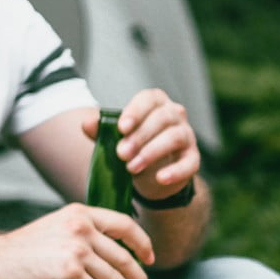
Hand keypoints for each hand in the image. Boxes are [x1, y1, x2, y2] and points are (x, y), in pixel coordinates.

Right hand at [0, 203, 153, 278]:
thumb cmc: (20, 254)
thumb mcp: (54, 230)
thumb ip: (81, 235)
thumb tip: (107, 258)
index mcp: (80, 214)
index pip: (124, 224)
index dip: (142, 242)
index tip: (150, 259)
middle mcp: (81, 229)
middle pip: (124, 257)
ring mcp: (77, 251)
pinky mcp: (70, 275)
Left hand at [85, 90, 199, 203]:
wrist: (151, 175)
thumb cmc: (132, 148)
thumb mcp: (115, 139)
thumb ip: (101, 130)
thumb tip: (87, 123)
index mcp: (155, 103)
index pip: (148, 99)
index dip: (135, 112)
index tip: (121, 128)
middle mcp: (174, 115)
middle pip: (162, 118)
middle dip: (139, 136)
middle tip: (121, 153)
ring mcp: (187, 136)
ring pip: (174, 137)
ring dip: (152, 152)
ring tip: (132, 168)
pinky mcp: (193, 158)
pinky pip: (189, 163)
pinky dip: (175, 171)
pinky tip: (160, 178)